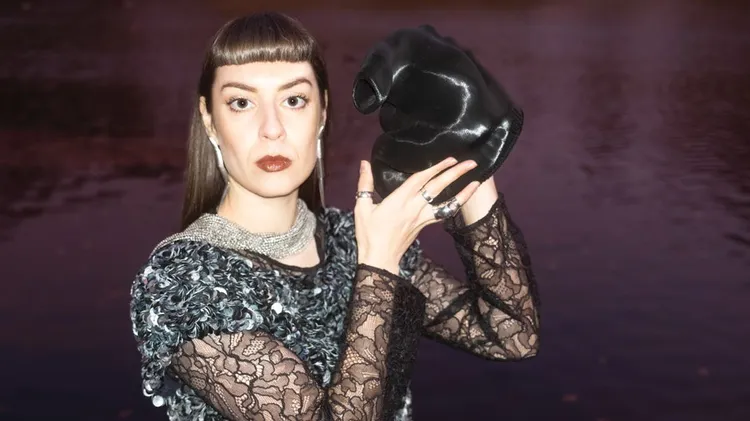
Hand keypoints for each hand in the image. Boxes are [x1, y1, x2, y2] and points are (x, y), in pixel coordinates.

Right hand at [354, 157, 480, 273]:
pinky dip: (455, 205)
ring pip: (446, 202)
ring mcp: (422, 218)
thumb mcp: (362, 208)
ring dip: (463, 191)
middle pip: (438, 187)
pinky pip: (444, 214)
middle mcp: (414, 208)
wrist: (380, 258)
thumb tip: (364, 163)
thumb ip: (364, 184)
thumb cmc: (369, 234)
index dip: (436, 167)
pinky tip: (463, 199)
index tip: (449, 158)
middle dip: (455, 173)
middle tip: (470, 162)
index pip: (421, 179)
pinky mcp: (425, 225)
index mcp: (399, 200)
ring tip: (477, 181)